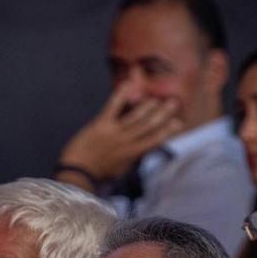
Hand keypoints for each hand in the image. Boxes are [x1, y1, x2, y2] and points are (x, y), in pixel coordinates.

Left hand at [58, 82, 183, 182]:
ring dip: (147, 106)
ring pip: (135, 117)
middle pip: (148, 126)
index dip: (167, 131)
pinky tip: (129, 84)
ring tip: (156, 98)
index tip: (178, 122)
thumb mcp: (120, 168)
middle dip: (162, 114)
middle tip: (173, 103)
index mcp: (132, 154)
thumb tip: (143, 147)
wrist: (78, 172)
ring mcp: (114, 133)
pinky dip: (121, 95)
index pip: (154, 140)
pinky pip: (113, 107)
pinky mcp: (101, 124)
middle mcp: (126, 142)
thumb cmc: (98, 172)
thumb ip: (132, 156)